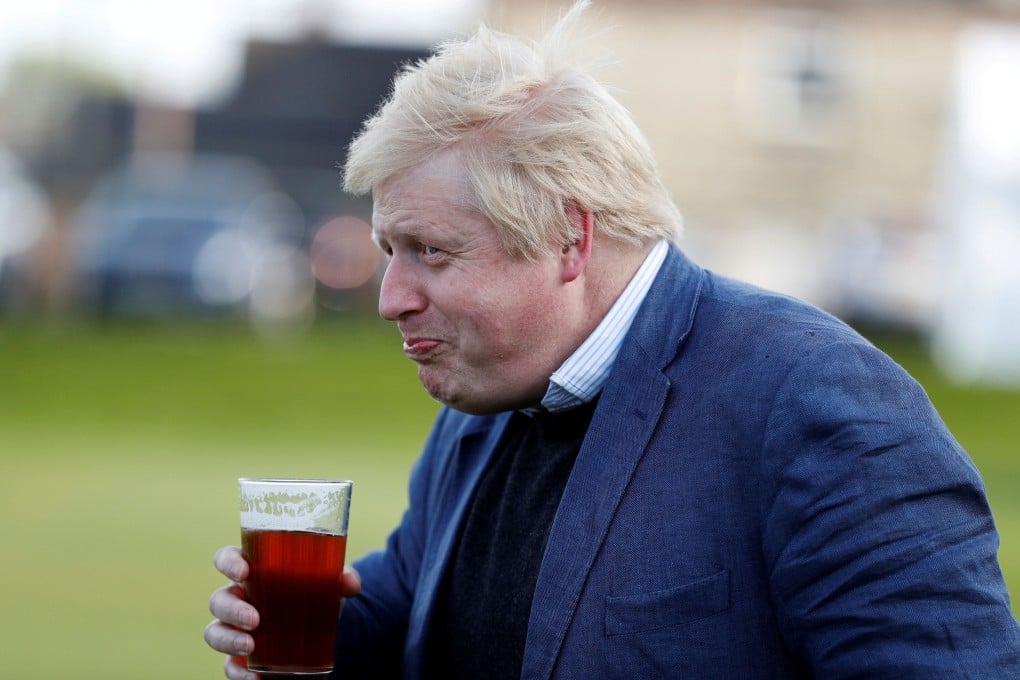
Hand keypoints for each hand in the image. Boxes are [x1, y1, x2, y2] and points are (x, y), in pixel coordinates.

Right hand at [204, 545, 362, 679]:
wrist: (321, 633)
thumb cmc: (314, 596)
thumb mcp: (329, 585)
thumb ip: (340, 579)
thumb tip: (350, 583)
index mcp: (254, 572)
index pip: (227, 558)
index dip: (228, 562)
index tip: (244, 571)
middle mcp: (239, 599)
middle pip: (218, 599)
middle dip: (232, 609)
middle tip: (255, 619)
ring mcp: (236, 629)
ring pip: (215, 632)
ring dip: (228, 639)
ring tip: (250, 646)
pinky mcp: (240, 658)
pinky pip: (229, 666)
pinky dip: (239, 673)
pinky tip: (254, 677)